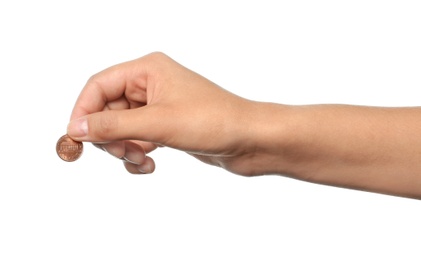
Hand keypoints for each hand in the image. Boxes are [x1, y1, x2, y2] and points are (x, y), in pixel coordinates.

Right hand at [67, 52, 259, 174]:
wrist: (251, 140)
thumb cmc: (213, 122)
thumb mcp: (158, 124)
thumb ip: (114, 126)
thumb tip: (77, 128)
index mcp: (148, 70)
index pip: (99, 86)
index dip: (84, 111)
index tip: (77, 139)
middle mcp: (151, 85)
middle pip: (107, 110)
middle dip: (110, 136)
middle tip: (123, 153)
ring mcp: (159, 107)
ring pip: (122, 128)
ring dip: (125, 148)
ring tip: (142, 159)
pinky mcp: (167, 126)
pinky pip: (137, 139)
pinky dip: (137, 154)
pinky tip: (150, 165)